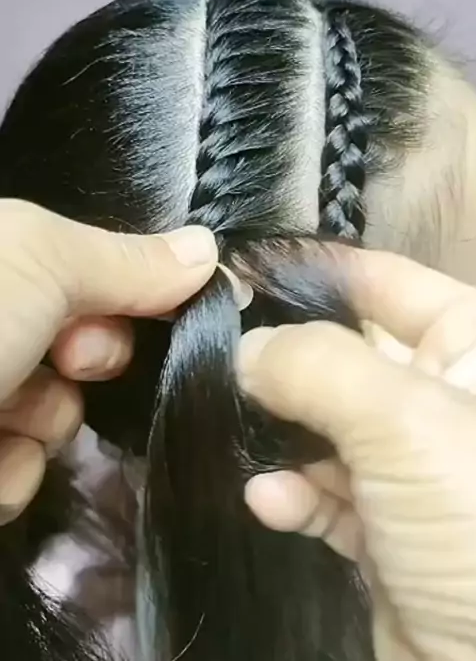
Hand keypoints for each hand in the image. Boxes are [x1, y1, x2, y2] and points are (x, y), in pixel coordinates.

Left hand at [0, 199, 216, 523]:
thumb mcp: (37, 260)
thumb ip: (124, 259)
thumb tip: (207, 250)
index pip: (90, 271)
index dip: (126, 290)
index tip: (144, 306)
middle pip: (75, 344)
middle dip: (80, 358)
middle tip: (64, 358)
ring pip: (48, 414)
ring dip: (40, 424)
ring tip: (0, 419)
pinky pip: (12, 471)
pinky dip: (6, 474)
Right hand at [239, 249, 475, 660]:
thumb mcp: (405, 422)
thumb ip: (317, 366)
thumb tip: (244, 350)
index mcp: (471, 348)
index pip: (385, 281)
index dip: (314, 270)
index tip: (239, 269)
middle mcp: (441, 399)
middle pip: (344, 355)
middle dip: (283, 360)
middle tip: (216, 353)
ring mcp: (412, 467)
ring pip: (326, 427)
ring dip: (281, 435)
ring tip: (236, 433)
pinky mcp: (387, 530)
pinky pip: (327, 495)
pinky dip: (295, 495)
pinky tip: (270, 501)